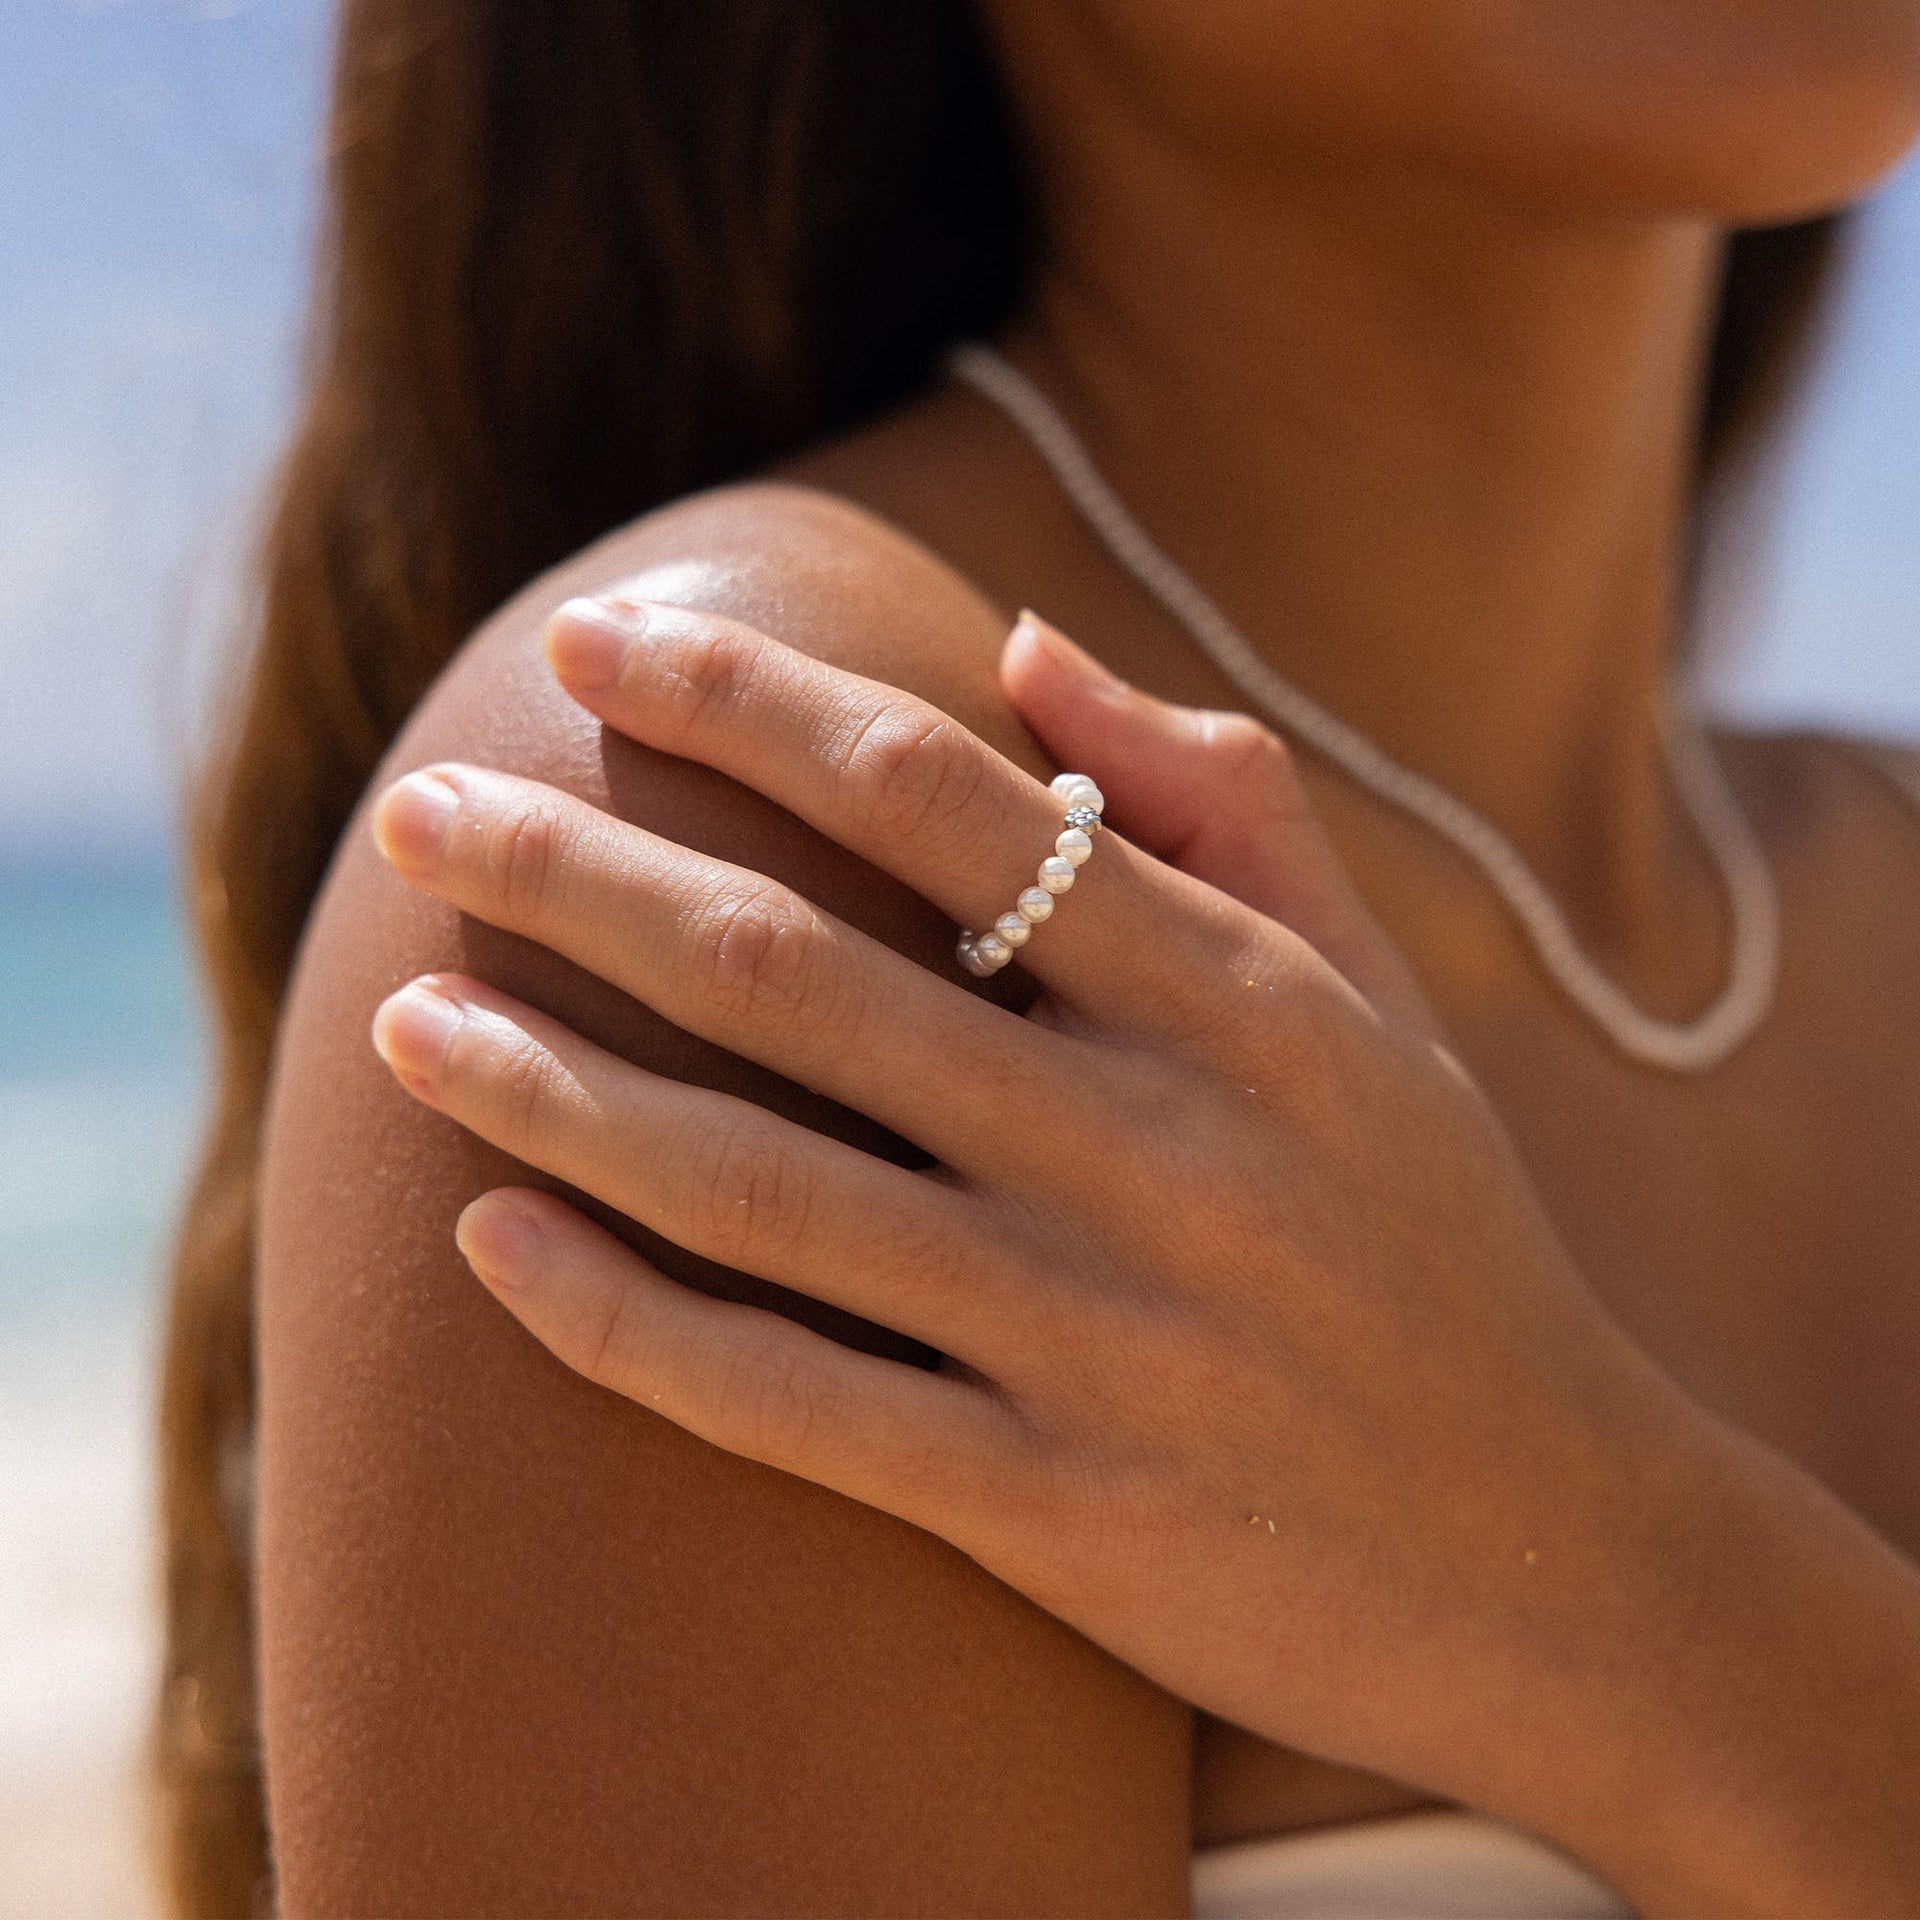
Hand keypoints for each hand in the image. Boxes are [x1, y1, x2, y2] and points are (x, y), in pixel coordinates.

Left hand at [363, 597, 1912, 1911]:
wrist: (1570, 1557)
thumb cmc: (1449, 1245)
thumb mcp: (1378, 999)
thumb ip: (1217, 799)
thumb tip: (1019, 642)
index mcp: (1235, 997)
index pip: (935, 798)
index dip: (742, 702)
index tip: (590, 646)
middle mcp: (1154, 1151)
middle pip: (796, 970)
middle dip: (576, 871)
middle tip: (421, 806)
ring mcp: (1095, 1340)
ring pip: (754, 1186)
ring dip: (547, 1091)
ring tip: (397, 1018)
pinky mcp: (1054, 1513)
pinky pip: (788, 1401)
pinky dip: (619, 1324)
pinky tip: (488, 1246)